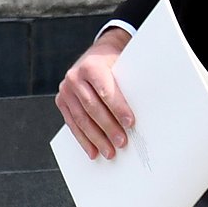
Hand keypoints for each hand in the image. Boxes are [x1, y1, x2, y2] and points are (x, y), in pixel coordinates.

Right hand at [56, 28, 134, 159]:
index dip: (118, 109)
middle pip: (92, 108)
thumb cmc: (114, 63)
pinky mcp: (61, 101)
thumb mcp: (122, 67)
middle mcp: (74, 77)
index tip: (130, 123)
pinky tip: (93, 151)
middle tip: (122, 142)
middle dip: (108, 128)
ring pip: (81, 119)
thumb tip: (146, 109)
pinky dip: (83, 139)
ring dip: (96, 139)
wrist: (97, 54)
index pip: (106, 91)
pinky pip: (72, 124)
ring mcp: (66, 90)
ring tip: (109, 152)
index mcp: (91, 66)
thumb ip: (128, 85)